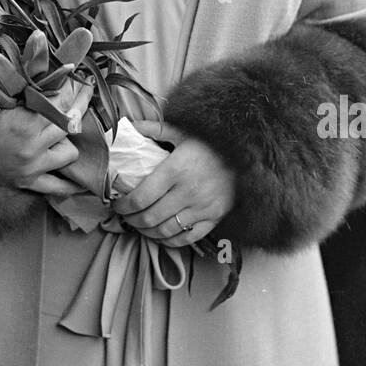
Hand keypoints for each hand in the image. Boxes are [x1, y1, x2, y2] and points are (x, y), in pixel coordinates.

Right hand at [0, 79, 91, 199]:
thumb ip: (17, 80)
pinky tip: (81, 181)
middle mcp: (31, 144)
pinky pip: (59, 186)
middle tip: (86, 94)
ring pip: (70, 152)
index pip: (57, 102)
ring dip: (68, 141)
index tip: (82, 81)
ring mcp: (33, 165)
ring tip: (62, 133)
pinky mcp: (31, 182)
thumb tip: (36, 48)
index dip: (72, 89)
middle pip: (68, 123)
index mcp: (22, 121)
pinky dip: (71, 184)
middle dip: (80, 106)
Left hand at [111, 120, 235, 247]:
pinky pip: (186, 238)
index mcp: (176, 170)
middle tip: (124, 216)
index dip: (123, 206)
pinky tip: (159, 234)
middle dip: (131, 220)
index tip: (116, 204)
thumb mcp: (183, 132)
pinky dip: (168, 240)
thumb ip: (154, 129)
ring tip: (138, 225)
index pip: (140, 198)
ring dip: (146, 232)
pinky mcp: (214, 218)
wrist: (248, 154)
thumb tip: (127, 125)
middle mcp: (188, 192)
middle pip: (149, 217)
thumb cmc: (211, 142)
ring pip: (165, 230)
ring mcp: (202, 208)